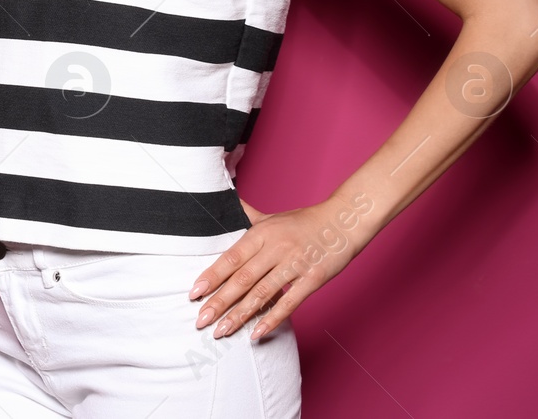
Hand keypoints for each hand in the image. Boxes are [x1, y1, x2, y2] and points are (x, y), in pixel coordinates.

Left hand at [189, 194, 372, 342]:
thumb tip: (222, 203)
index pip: (231, 258)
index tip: (194, 293)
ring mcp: (295, 265)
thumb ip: (245, 216)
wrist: (344, 221)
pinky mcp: (313, 279)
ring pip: (262, 293)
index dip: (212, 277)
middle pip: (242, 279)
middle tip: (201, 320)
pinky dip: (272, 319)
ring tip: (222, 331)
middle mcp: (275, 249)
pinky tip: (256, 333)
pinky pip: (289, 303)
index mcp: (261, 233)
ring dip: (240, 315)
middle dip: (219, 302)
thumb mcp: (271, 217)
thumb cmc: (304, 221)